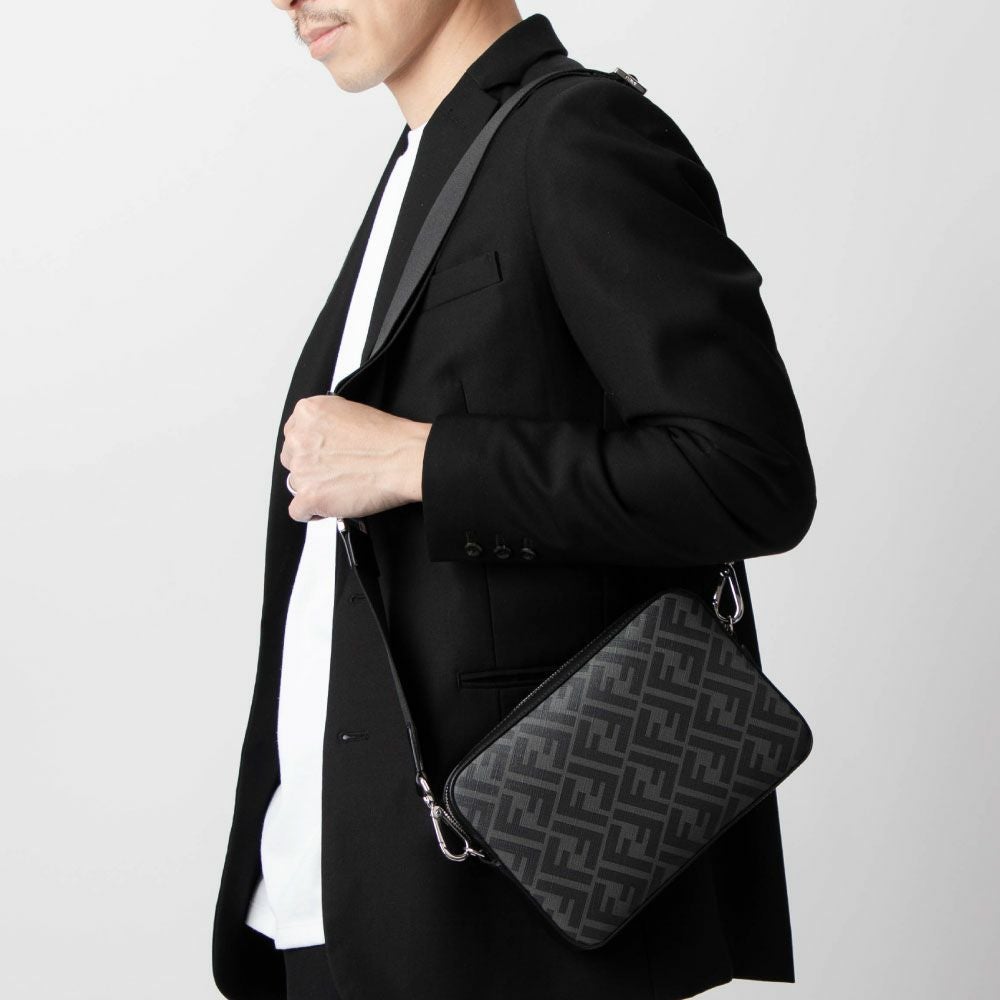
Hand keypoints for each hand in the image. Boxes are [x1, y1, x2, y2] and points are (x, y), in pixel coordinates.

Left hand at [280, 395, 431, 522]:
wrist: (405, 459)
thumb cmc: (389, 438)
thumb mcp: (350, 411)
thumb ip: (327, 423)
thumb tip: (321, 438)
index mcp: (308, 413)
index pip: (293, 433)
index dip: (311, 447)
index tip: (324, 454)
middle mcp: (300, 438)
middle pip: (291, 459)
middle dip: (311, 466)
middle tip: (335, 470)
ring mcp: (303, 468)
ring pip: (295, 484)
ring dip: (314, 487)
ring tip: (340, 486)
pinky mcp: (310, 496)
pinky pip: (298, 510)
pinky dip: (313, 512)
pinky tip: (330, 505)